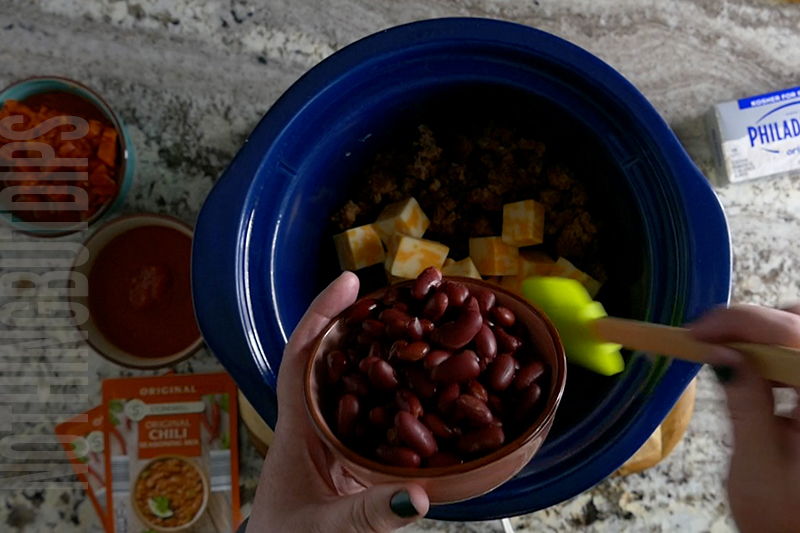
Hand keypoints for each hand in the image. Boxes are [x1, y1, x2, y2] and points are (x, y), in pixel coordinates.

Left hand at [246, 272, 429, 532]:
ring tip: (416, 328)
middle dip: (360, 325)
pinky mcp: (351, 458)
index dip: (321, 316)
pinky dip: (398, 392)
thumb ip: (366, 514)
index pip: (302, 358)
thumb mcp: (325, 530)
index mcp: (297, 429)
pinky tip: (424, 387)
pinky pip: (376, 413)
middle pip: (334, 359)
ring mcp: (333, 439)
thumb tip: (415, 495)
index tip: (348, 283)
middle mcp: (314, 425)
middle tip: (397, 297)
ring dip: (381, 354)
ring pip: (357, 384)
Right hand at [690, 305, 799, 532]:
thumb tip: (724, 353)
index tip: (698, 330)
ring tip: (737, 366)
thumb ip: (745, 406)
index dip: (743, 321)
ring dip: (770, 341)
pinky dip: (781, 359)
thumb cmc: (784, 520)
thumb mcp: (757, 469)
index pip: (793, 336)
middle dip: (763, 324)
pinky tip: (761, 382)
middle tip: (719, 344)